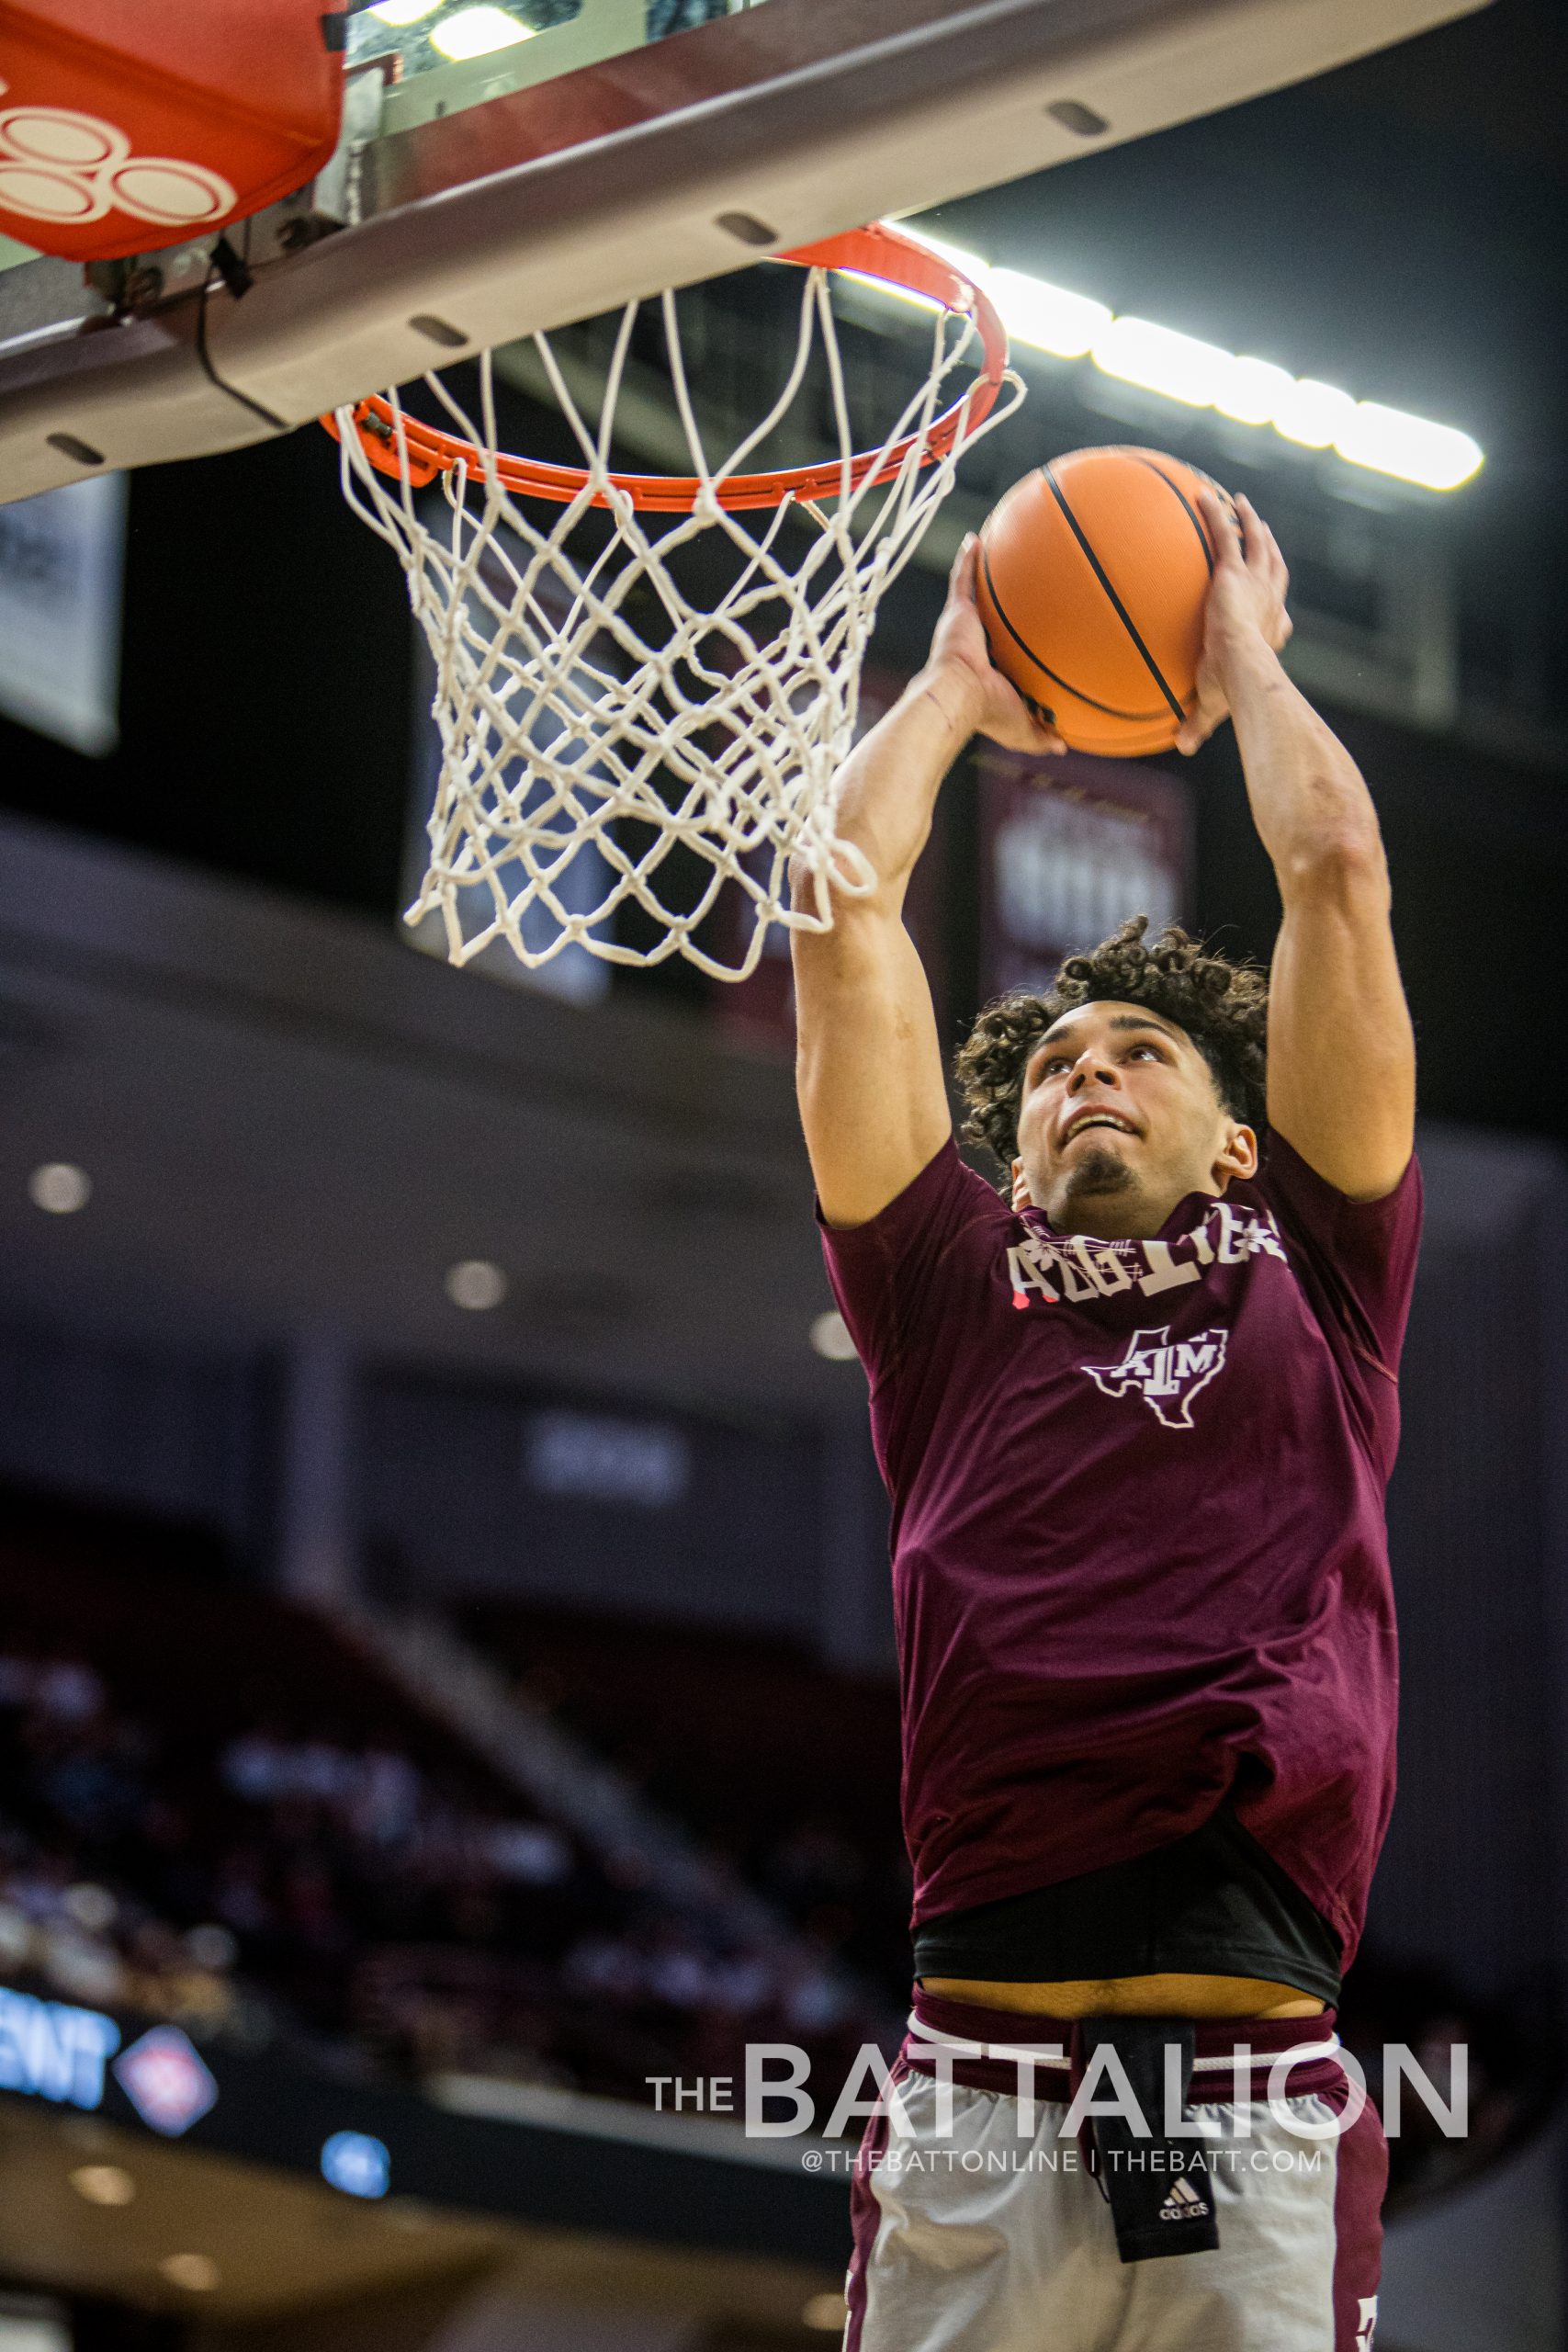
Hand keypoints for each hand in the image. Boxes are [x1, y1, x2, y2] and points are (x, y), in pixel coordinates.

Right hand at [920, 535, 1066, 758]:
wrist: (959, 695)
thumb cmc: (987, 713)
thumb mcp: (1023, 730)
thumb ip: (1041, 736)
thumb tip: (1064, 746)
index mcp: (989, 670)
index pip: (1004, 653)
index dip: (1013, 644)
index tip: (1027, 634)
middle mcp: (976, 645)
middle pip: (990, 619)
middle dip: (997, 605)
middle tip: (1014, 589)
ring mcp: (965, 627)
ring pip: (975, 595)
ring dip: (980, 574)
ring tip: (991, 552)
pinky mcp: (957, 613)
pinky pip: (963, 579)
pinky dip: (967, 560)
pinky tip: (974, 540)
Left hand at [1175, 490, 1292, 754]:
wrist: (1241, 671)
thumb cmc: (1233, 694)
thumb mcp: (1213, 708)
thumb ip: (1197, 723)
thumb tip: (1181, 747)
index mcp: (1272, 632)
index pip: (1278, 616)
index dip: (1277, 608)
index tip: (1275, 605)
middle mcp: (1271, 602)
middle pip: (1275, 567)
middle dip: (1271, 548)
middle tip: (1264, 532)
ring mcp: (1256, 583)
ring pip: (1258, 542)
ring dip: (1251, 521)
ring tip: (1241, 504)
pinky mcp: (1234, 572)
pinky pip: (1224, 534)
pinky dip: (1216, 514)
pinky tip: (1203, 496)